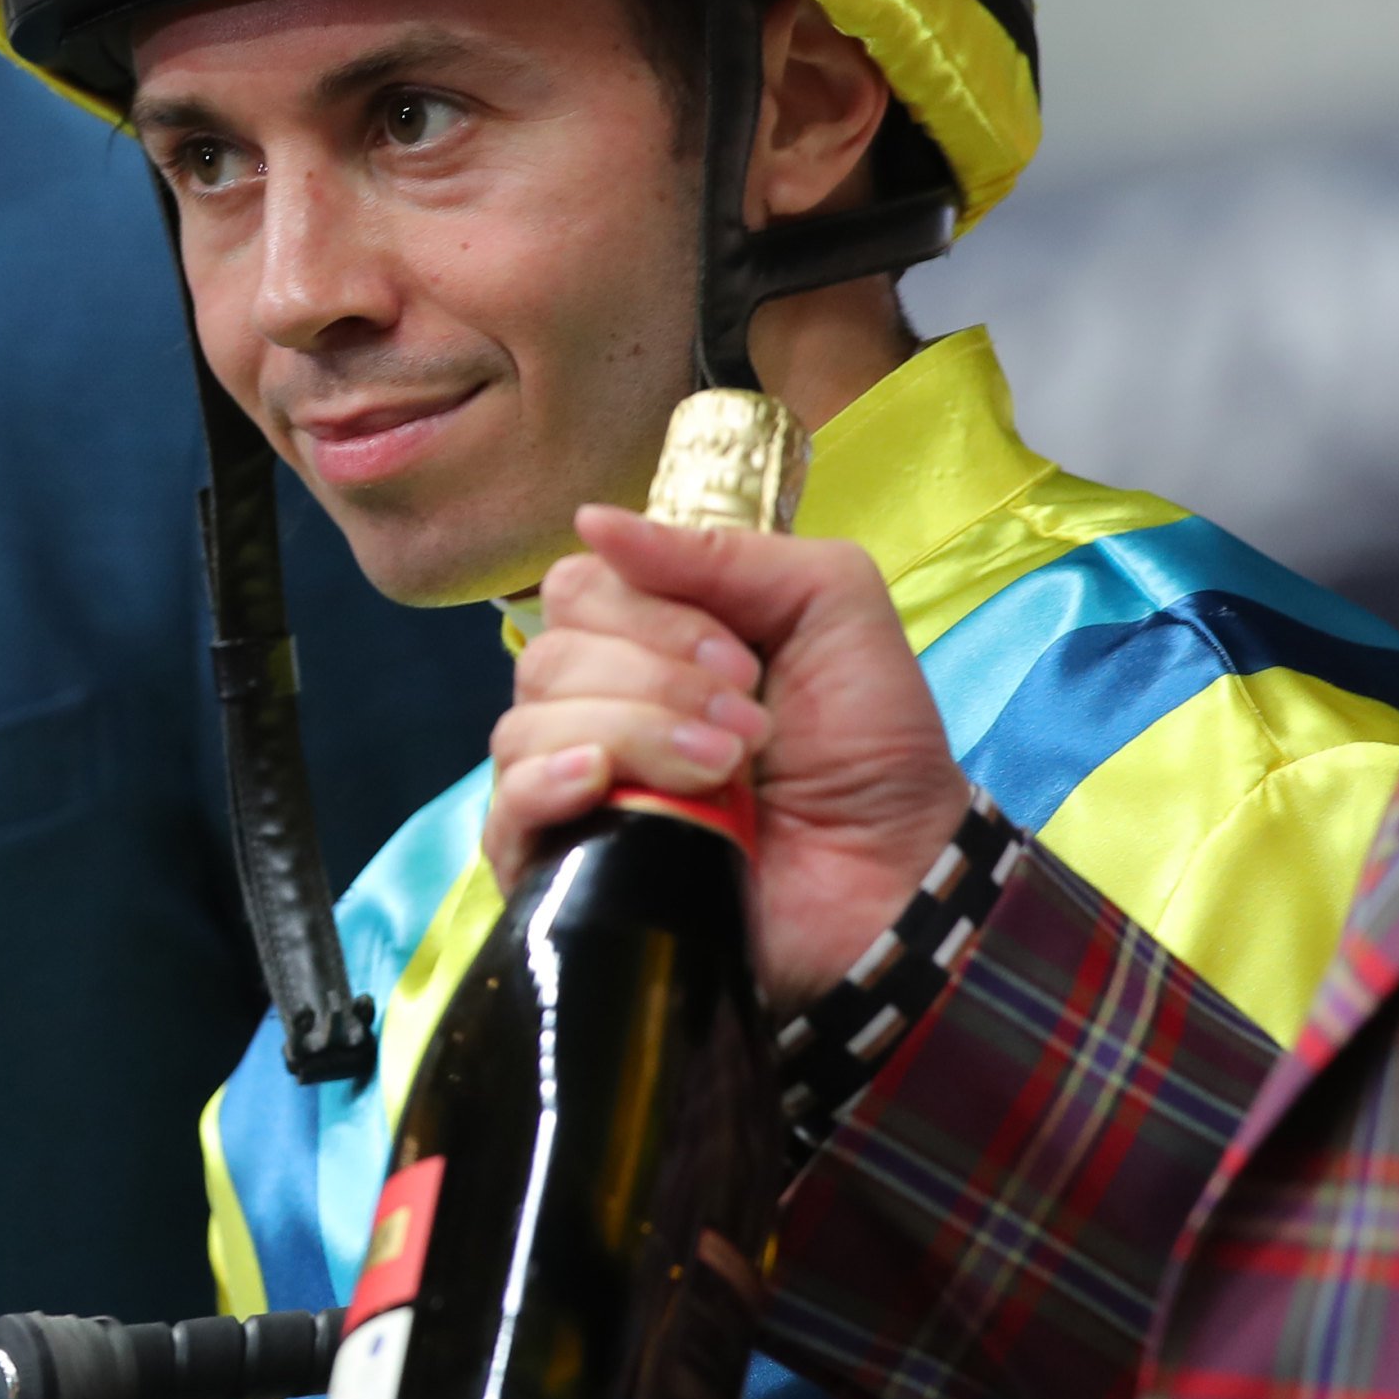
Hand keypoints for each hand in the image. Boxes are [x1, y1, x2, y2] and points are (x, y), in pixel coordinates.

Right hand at [484, 512, 969, 1002]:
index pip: (580, 588)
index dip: (652, 616)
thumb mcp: (830, 606)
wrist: (895, 878)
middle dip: (655, 682)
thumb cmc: (871, 747)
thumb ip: (726, 553)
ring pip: (527, 725)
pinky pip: (503, 809)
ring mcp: (578, 788)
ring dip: (632, 735)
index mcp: (649, 641)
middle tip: (748, 731)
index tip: (741, 662)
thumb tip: (589, 520)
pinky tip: (601, 786)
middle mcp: (600, 705)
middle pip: (548, 654)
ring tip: (721, 776)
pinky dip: (544, 785)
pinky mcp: (565, 867)